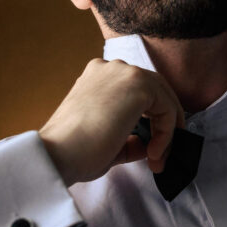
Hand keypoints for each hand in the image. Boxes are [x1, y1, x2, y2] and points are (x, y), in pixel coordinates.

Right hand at [39, 59, 184, 185]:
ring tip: (156, 158)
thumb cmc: (74, 151)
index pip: (137, 92)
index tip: (150, 152)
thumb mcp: (107, 140)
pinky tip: (153, 153)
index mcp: (98, 77)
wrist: (58, 154)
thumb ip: (130, 138)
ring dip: (166, 131)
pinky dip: (166, 133)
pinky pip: (168, 109)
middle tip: (160, 154)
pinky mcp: (138, 85)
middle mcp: (112, 68)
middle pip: (155, 91)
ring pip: (164, 98)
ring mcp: (125, 73)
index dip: (151, 122)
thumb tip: (149, 144)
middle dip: (163, 124)